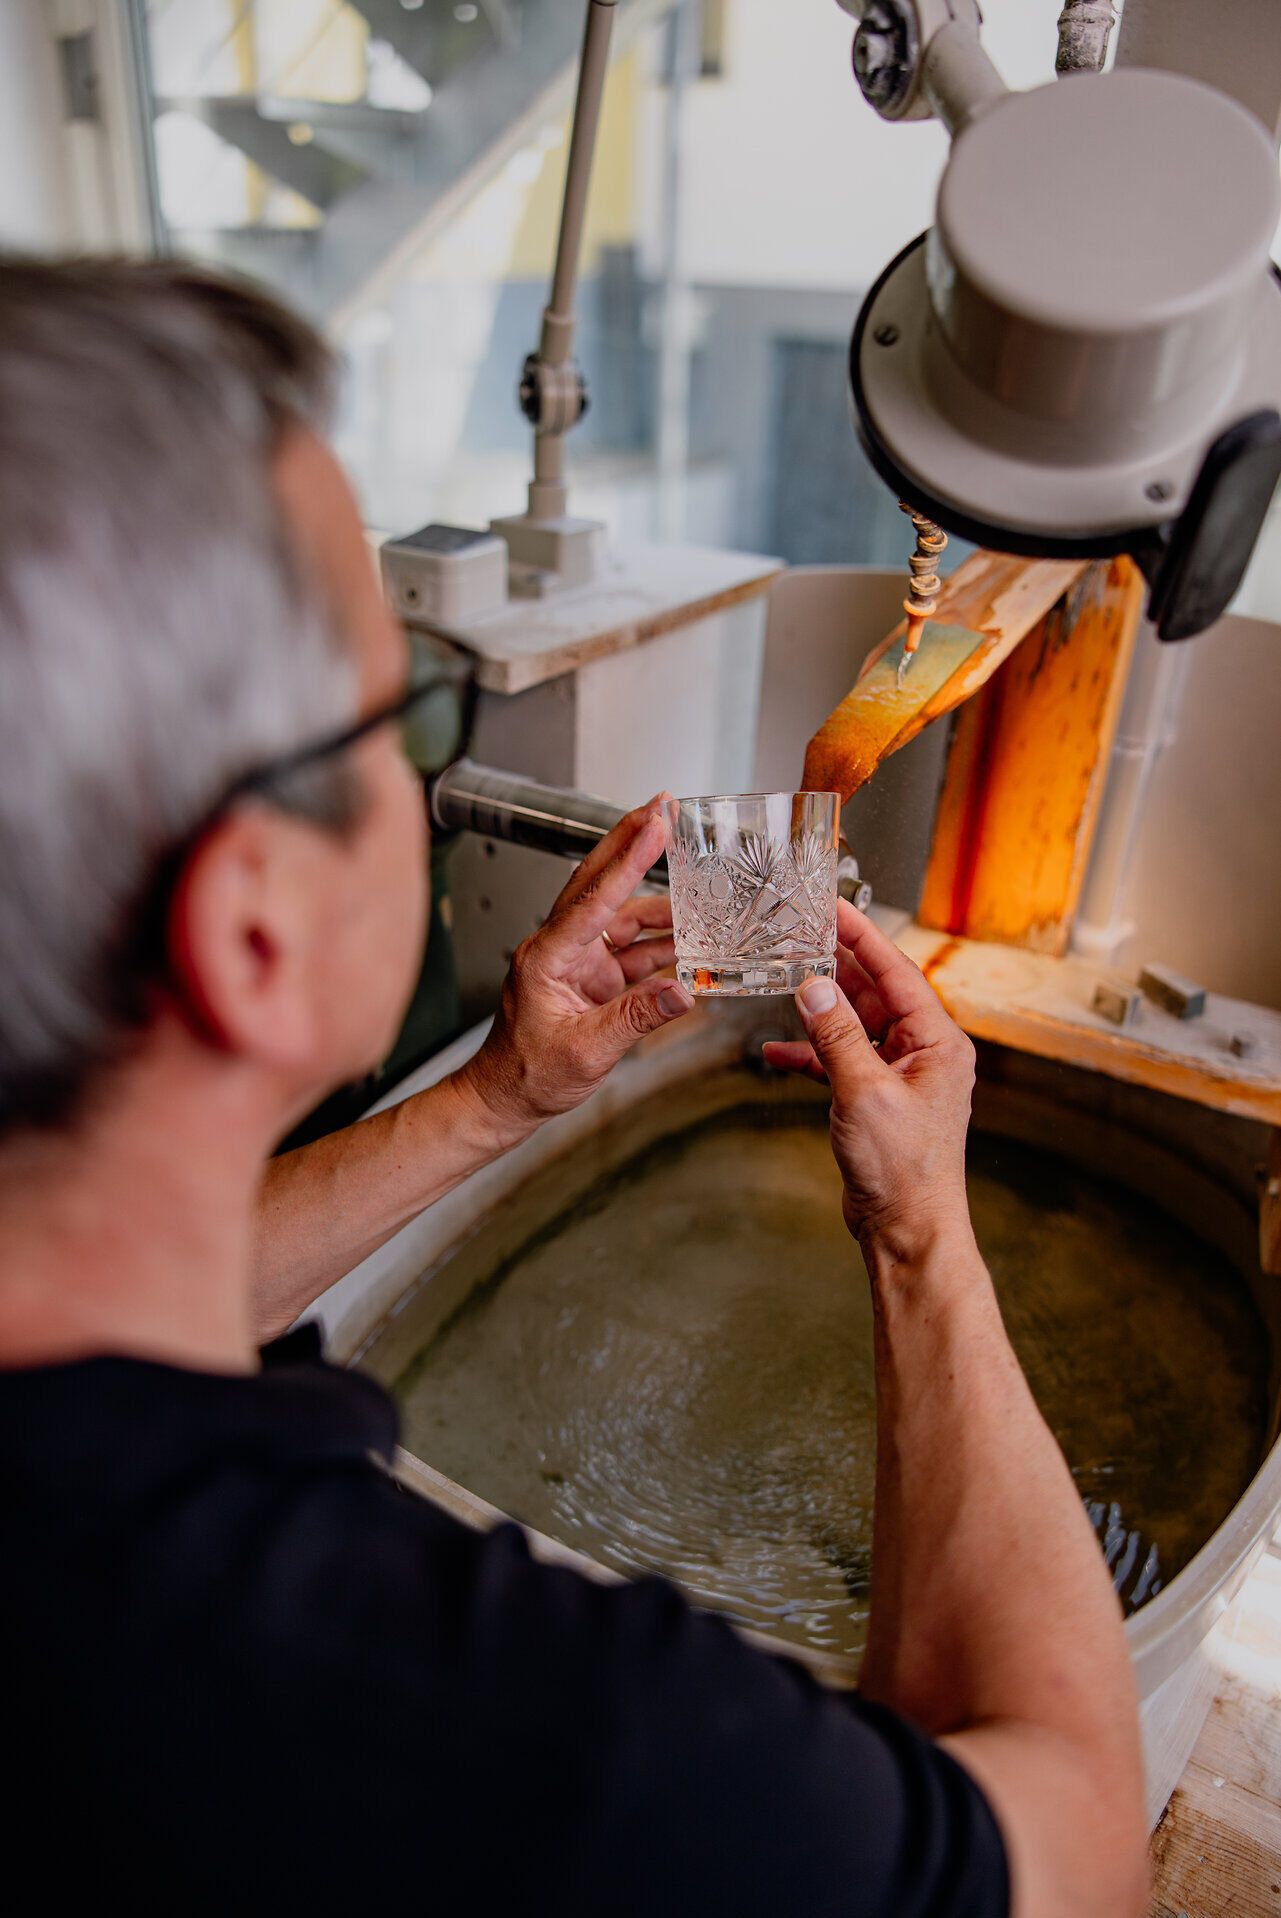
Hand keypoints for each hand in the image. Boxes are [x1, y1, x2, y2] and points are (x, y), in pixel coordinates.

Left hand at [456, 796, 693, 1139]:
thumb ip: (636, 1019)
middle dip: (633, 843)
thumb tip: (682, 992)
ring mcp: (579, 961)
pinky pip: (636, 951)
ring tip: (701, 884)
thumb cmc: (526, 1075)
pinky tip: (694, 939)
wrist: (505, 1099)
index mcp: (547, 956)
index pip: (594, 898)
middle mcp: (562, 949)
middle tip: (663, 806)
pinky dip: (666, 945)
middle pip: (601, 883)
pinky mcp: (594, 977)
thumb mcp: (585, 1053)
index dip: (629, 859)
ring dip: (664, 903)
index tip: (654, 824)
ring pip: (625, 916)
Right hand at [762, 903, 975, 1254]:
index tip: (832, 907)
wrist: (908, 1231)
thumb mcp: (864, 1092)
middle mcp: (924, 1053)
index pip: (896, 972)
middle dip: (836, 965)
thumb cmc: (904, 1170)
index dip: (862, 936)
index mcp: (938, 1042)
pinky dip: (812, 1055)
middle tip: (801, 934)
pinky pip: (842, 1062)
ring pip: (856, 1025)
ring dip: (820, 1009)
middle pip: (876, 993)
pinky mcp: (877, 1101)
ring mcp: (901, 1077)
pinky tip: (778, 1051)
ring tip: (784, 981)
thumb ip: (836, 1035)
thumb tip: (813, 986)